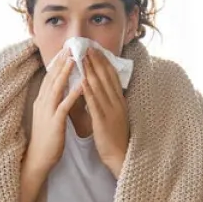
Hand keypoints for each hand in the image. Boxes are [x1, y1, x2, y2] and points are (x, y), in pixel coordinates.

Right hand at [28, 49, 82, 171]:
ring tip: (75, 59)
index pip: (49, 77)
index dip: (57, 63)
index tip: (65, 50)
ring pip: (57, 88)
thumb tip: (59, 90)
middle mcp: (42, 103)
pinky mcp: (54, 123)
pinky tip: (81, 85)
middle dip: (61, 61)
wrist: (38, 159)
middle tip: (70, 46)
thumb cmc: (46, 139)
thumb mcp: (48, 116)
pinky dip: (72, 94)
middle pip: (52, 78)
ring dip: (66, 72)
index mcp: (41, 101)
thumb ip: (52, 102)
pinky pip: (64, 106)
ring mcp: (47, 112)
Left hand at [82, 47, 128, 176]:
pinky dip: (88, 91)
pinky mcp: (103, 121)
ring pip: (100, 87)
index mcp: (119, 101)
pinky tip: (82, 80)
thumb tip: (101, 89)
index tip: (95, 49)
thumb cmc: (115, 137)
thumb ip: (109, 101)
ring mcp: (111, 111)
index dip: (104, 62)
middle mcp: (116, 102)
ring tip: (82, 57)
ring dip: (90, 70)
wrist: (120, 156)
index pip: (112, 76)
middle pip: (106, 77)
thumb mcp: (115, 115)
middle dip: (96, 61)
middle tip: (87, 46)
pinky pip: (95, 103)